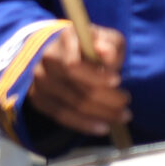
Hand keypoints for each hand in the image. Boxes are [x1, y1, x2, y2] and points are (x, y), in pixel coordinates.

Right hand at [29, 24, 130, 139]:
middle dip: (106, 98)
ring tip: (122, 116)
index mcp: (64, 39)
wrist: (60, 52)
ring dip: (101, 113)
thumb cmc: (90, 46)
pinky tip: (103, 127)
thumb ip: (109, 44)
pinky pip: (62, 116)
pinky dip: (85, 124)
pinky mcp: (39, 98)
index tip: (118, 80)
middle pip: (75, 87)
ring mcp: (40, 81)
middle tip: (126, 102)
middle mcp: (47, 59)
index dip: (96, 75)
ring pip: (72, 104)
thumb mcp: (104, 38)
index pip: (74, 64)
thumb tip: (106, 52)